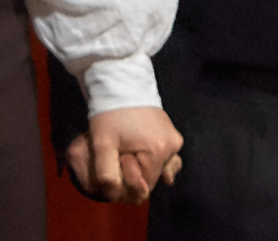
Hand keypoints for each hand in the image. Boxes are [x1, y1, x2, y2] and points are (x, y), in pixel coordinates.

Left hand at [65, 106, 182, 204]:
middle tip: (118, 155)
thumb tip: (115, 195)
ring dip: (143, 166)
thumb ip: (107, 172)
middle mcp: (173, 148)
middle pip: (152, 177)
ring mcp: (175, 140)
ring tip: (128, 151)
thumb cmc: (110, 113)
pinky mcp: (173, 133)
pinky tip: (143, 156)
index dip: (126, 180)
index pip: (143, 186)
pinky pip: (167, 156)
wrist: (120, 82)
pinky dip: (155, 159)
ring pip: (159, 168)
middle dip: (134, 173)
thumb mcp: (102, 143)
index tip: (114, 162)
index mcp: (158, 152)